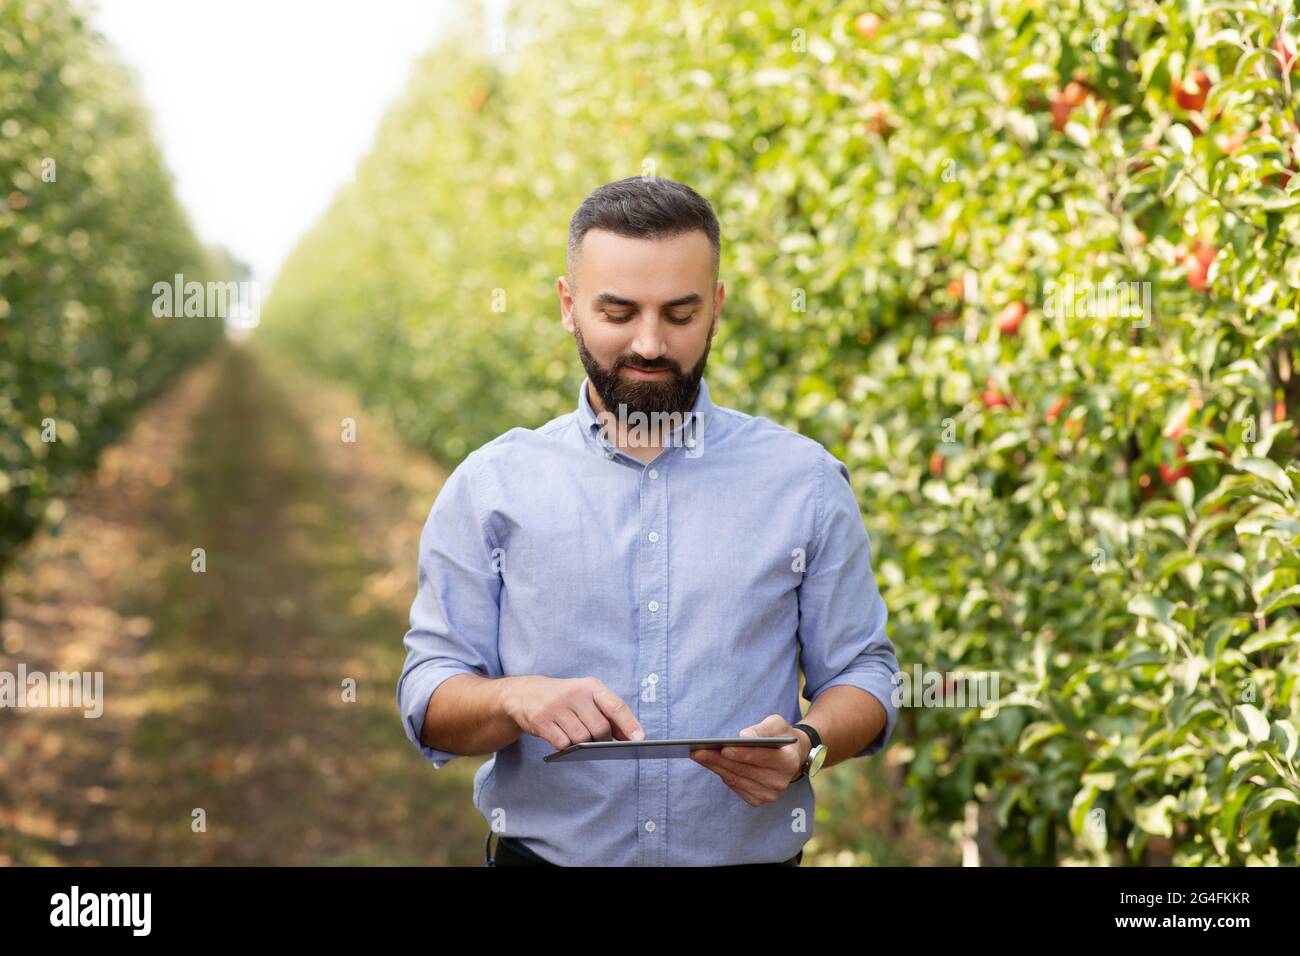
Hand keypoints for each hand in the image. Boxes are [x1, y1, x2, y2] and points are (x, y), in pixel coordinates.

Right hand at [503, 676, 644, 749]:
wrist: (524, 693)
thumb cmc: (565, 698)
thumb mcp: (586, 696)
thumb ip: (608, 712)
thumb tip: (630, 736)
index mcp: (590, 685)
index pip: (615, 706)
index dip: (629, 724)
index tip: (640, 738)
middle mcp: (574, 693)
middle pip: (600, 728)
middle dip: (603, 739)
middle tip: (599, 741)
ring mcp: (556, 707)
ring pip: (581, 738)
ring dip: (583, 744)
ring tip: (578, 737)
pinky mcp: (541, 721)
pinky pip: (562, 744)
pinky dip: (566, 747)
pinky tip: (562, 737)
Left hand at [690, 714, 806, 805]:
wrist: (790, 758)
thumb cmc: (780, 737)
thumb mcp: (777, 725)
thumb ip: (762, 729)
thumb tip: (743, 736)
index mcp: (788, 762)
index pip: (762, 757)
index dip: (742, 753)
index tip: (724, 748)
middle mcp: (780, 782)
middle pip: (744, 770)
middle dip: (719, 760)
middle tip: (698, 751)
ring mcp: (769, 794)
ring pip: (736, 779)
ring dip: (715, 767)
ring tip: (698, 755)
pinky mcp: (757, 800)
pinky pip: (735, 786)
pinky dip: (721, 773)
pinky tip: (709, 763)